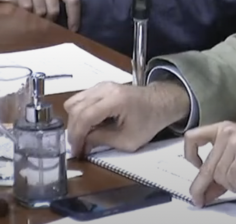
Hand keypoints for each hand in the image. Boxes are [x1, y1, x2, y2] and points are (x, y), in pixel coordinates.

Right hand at [0, 0, 80, 30]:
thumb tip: (65, 8)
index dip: (75, 16)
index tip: (74, 28)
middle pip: (54, 9)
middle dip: (50, 20)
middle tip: (45, 23)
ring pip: (40, 10)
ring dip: (36, 18)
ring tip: (33, 17)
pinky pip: (25, 6)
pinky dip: (25, 12)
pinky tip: (23, 11)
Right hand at [64, 81, 190, 156]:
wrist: (161, 102)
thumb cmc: (149, 122)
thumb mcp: (128, 140)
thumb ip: (103, 140)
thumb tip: (83, 143)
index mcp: (115, 100)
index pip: (85, 116)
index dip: (77, 136)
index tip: (76, 151)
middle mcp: (105, 88)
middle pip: (76, 108)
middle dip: (74, 130)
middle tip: (79, 147)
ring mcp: (102, 85)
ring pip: (74, 102)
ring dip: (75, 121)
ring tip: (84, 136)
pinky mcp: (101, 86)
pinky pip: (81, 99)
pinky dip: (80, 113)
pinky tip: (90, 125)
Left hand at [183, 122, 235, 206]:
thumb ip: (221, 173)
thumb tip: (203, 193)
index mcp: (223, 129)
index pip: (193, 137)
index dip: (189, 155)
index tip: (195, 166)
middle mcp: (226, 132)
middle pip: (206, 167)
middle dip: (202, 187)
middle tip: (199, 201)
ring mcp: (235, 141)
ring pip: (220, 176)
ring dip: (232, 185)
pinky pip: (233, 178)